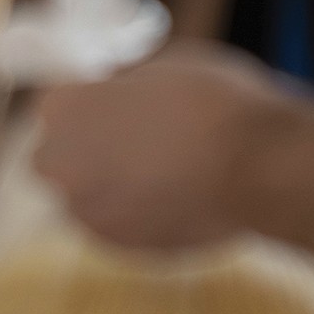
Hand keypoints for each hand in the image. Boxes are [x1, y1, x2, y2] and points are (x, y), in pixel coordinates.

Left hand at [32, 45, 304, 251]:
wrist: (260, 166)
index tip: (109, 108)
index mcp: (64, 109)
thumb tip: (109, 86)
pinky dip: (134, 216)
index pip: (53, 106)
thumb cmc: (216, 102)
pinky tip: (172, 200)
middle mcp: (61, 164)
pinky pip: (115, 226)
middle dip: (82, 153)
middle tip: (128, 146)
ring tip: (159, 175)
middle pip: (54, 158)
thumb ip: (120, 84)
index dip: (85, 106)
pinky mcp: (117, 246)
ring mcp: (87, 211)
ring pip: (84, 198)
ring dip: (108, 188)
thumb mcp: (161, 67)